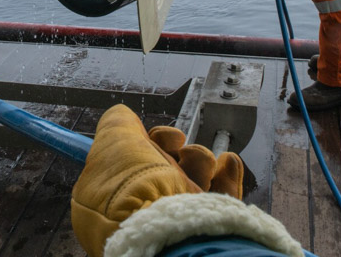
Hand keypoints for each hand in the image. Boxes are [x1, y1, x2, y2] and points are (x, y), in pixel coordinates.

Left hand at [71, 105, 242, 256]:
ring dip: (202, 159)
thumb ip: (117, 123)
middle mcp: (148, 204)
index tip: (162, 136)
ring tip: (200, 162)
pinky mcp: (207, 222)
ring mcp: (178, 214)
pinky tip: (225, 163)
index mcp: (120, 190)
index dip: (154, 141)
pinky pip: (224, 192)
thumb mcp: (112, 141)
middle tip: (178, 150)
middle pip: (170, 165)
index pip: (140, 160)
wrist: (161, 225)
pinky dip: (228, 173)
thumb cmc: (130, 186)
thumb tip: (124, 115)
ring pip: (198, 175)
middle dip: (177, 150)